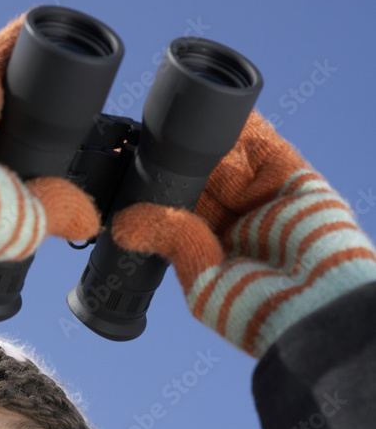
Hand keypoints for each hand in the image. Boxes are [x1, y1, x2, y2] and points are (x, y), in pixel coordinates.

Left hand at [111, 111, 375, 357]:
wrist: (308, 307)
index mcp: (216, 254)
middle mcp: (241, 225)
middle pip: (205, 181)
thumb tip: (120, 224)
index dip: (161, 190)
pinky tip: (218, 118)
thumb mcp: (201, 277)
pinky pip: (266, 148)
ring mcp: (268, 201)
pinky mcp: (295, 182)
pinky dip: (244, 128)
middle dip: (179, 162)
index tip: (133, 172)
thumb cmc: (256, 310)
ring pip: (232, 160)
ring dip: (205, 143)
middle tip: (149, 145)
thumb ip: (170, 241)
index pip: (183, 212)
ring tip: (177, 130)